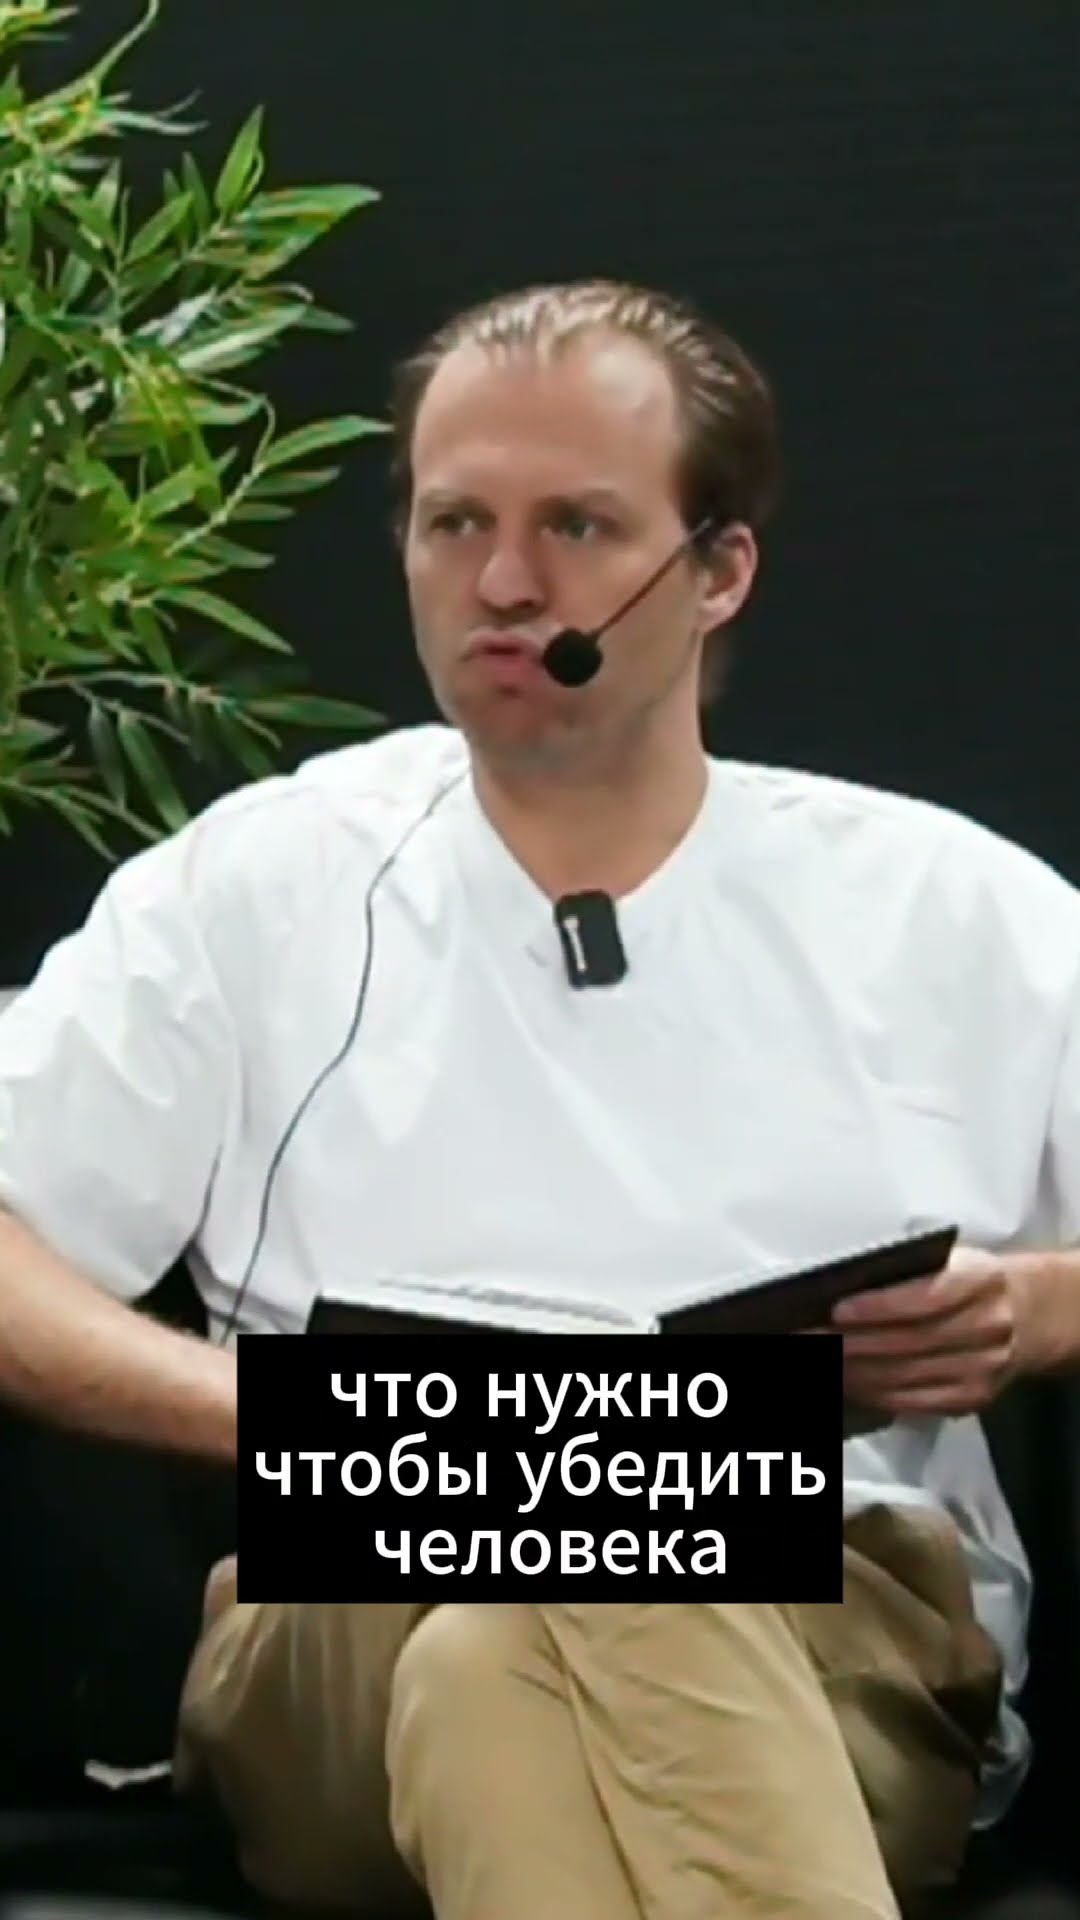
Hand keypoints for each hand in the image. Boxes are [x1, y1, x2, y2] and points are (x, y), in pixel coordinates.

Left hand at [831, 1244, 1029, 1417]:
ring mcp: (982, 1369)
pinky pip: (912, 1402)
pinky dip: (873, 1393)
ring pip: (904, 1377)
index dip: (879, 1307)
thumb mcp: (954, 1262)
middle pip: (907, 1342)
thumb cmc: (972, 1283)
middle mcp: (987, 1327)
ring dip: (852, 1371)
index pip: (926, 1297)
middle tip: (805, 1339)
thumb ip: (911, 1274)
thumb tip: (839, 1289)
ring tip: (816, 1362)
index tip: (837, 1310)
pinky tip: (846, 1381)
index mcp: (980, 1281)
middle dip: (848, 1342)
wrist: (1027, 1317)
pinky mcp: (971, 1399)